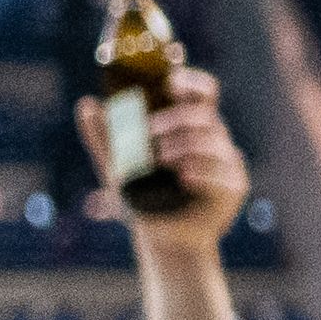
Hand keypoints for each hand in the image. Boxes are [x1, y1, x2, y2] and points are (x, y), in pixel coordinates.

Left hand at [121, 68, 252, 319]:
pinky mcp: (234, 187)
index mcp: (189, 128)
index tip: (171, 79)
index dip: (191, 80)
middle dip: (175, 119)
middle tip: (149, 133)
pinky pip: (221, 173)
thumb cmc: (142, 200)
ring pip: (212, 142)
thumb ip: (103, 138)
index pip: (202, 93)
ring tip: (158, 159)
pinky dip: (199, 172)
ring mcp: (227, 163)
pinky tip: (183, 177)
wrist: (160, 240)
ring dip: (182, 146)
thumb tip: (86, 104)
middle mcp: (213, 140)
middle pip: (204, 115)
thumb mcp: (117, 168)